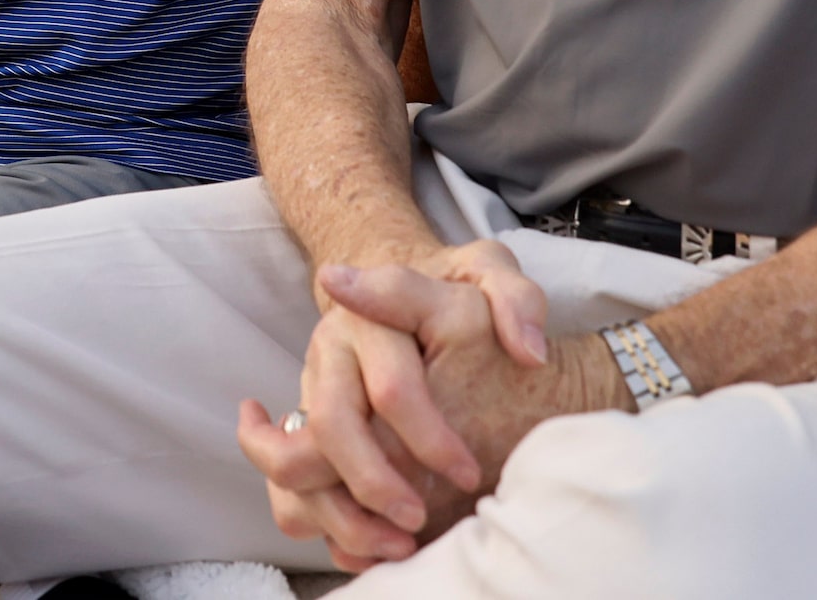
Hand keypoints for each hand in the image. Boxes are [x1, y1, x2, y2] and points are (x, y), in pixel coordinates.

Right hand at [238, 243, 551, 566]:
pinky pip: (289, 479)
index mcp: (369, 314)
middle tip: (422, 519)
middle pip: (332, 426)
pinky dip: (317, 518)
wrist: (414, 296)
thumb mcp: (490, 273)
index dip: (430, 439)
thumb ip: (516, 300)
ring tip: (395, 543)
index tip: (469, 474)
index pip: (393, 389)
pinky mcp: (305, 419)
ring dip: (339, 511)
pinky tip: (363, 543)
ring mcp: (310, 385)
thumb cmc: (459, 289)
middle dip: (376, 482)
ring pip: (295, 459)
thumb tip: (527, 350)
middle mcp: (329, 351)